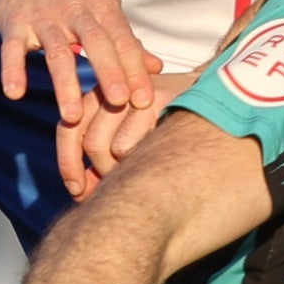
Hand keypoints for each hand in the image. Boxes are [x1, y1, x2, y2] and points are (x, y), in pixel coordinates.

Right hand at [0, 0, 155, 131]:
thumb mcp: (103, 6)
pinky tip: (15, 93)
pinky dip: (13, 69)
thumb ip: (127, 40)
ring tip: (72, 116)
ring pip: (56, 51)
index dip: (134, 70)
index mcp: (101, 6)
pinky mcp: (14, 24)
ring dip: (65, 83)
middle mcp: (74, 10)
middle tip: (119, 103)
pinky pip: (12, 49)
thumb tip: (157, 68)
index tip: (144, 101)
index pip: (122, 40)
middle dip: (108, 72)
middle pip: (94, 41)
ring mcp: (42, 17)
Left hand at [56, 68, 192, 200]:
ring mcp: (136, 92)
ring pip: (112, 148)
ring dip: (120, 172)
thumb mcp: (129, 135)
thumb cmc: (166, 124)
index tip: (78, 192)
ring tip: (140, 174)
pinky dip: (138, 160)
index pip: (69, 129)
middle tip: (117, 186)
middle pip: (91, 144)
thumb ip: (104, 157)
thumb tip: (81, 195)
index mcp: (99, 94)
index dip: (68, 164)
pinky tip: (155, 160)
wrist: (214, 94)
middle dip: (100, 173)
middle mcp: (113, 88)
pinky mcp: (160, 97)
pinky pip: (135, 143)